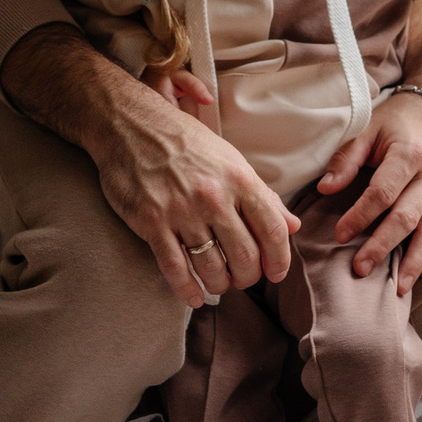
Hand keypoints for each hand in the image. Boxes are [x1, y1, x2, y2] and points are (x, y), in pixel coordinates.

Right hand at [0, 24, 294, 308]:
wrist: (128, 124)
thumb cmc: (184, 141)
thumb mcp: (230, 159)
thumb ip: (262, 195)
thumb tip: (292, 226)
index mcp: (239, 178)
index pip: (272, 229)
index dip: (279, 259)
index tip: (275, 273)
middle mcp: (214, 196)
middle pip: (245, 255)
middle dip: (248, 276)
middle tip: (242, 279)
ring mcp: (181, 211)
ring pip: (212, 267)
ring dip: (220, 285)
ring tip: (219, 284)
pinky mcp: (151, 222)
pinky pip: (175, 268)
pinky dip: (187, 290)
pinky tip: (193, 298)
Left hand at [317, 86, 421, 291]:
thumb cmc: (397, 120)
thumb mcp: (369, 128)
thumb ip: (347, 158)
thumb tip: (325, 188)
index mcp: (408, 154)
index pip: (383, 193)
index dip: (361, 216)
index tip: (339, 234)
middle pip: (405, 217)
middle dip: (381, 245)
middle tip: (358, 268)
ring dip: (410, 261)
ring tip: (395, 288)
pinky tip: (409, 278)